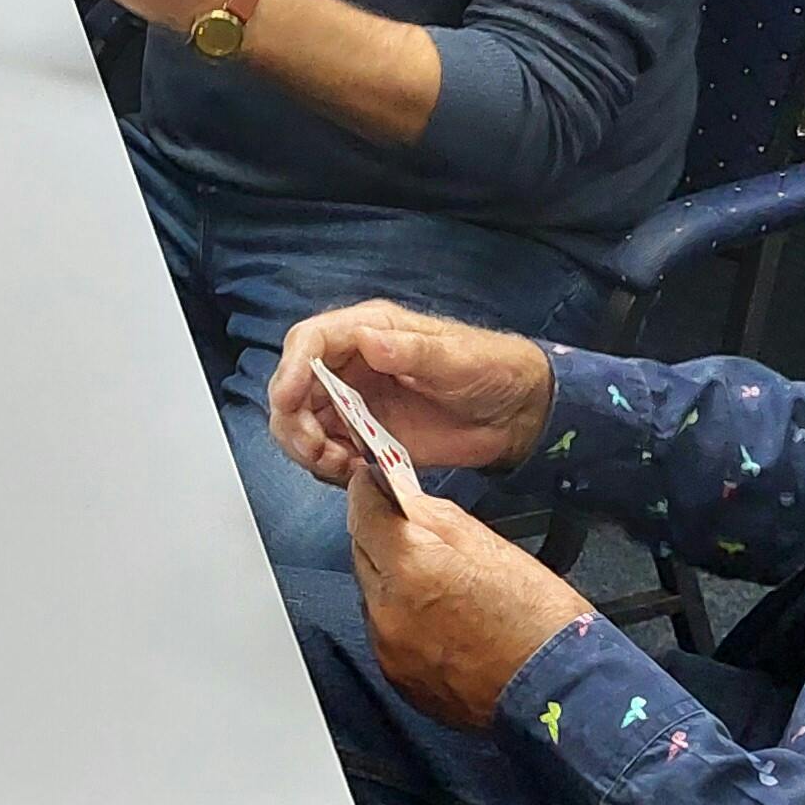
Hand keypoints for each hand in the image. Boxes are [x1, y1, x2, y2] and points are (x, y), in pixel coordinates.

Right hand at [265, 301, 557, 483]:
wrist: (516, 413)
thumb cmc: (491, 369)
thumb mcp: (457, 358)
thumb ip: (414, 352)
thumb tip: (369, 341)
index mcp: (368, 331)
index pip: (310, 341)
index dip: (290, 369)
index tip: (288, 401)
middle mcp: (351, 364)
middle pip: (295, 386)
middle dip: (294, 420)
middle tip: (317, 450)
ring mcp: (355, 402)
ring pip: (303, 422)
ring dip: (308, 448)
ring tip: (343, 466)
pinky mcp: (366, 436)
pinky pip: (328, 451)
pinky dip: (330, 466)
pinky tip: (355, 472)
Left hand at [347, 469, 595, 729]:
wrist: (557, 688)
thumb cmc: (537, 616)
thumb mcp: (490, 544)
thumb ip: (434, 515)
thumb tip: (403, 498)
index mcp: (411, 567)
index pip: (364, 514)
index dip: (367, 493)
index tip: (370, 482)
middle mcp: (387, 609)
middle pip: (362, 555)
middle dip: (381, 538)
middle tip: (410, 532)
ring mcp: (388, 648)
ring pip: (372, 597)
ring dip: (391, 582)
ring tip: (438, 586)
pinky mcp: (397, 678)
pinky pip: (385, 634)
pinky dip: (401, 621)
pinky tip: (438, 622)